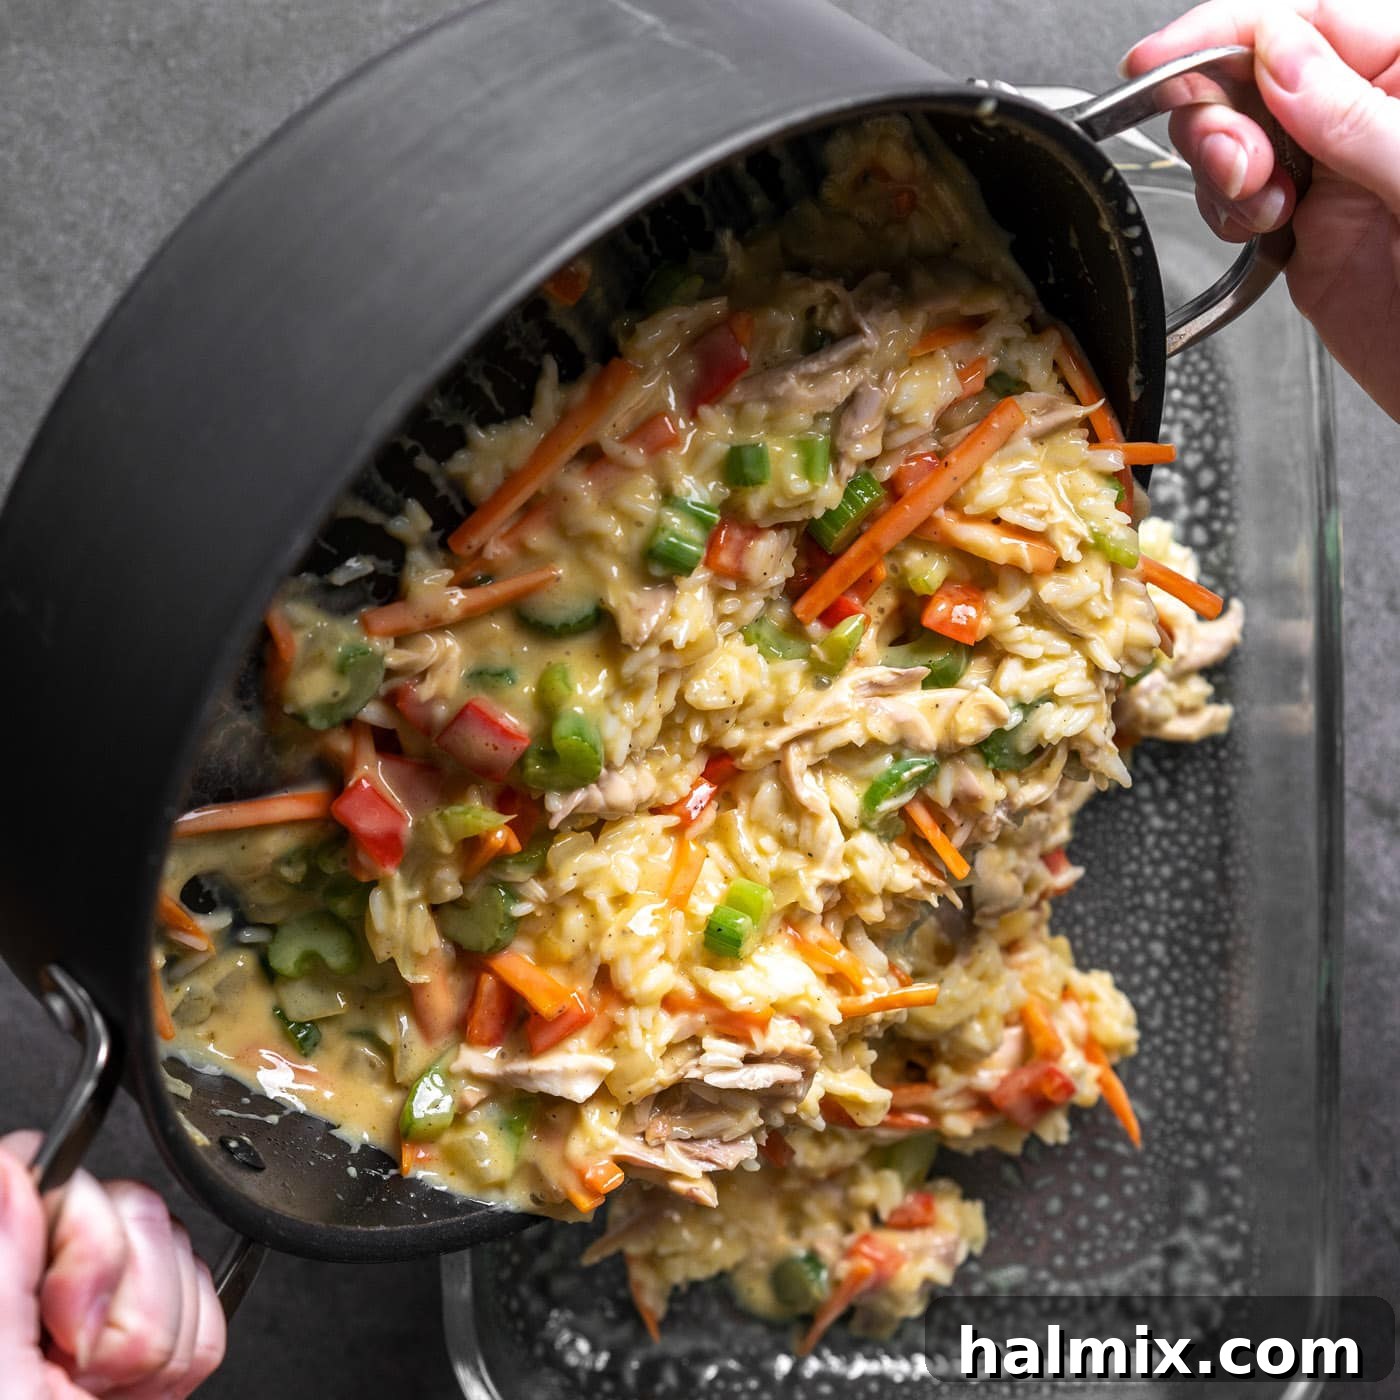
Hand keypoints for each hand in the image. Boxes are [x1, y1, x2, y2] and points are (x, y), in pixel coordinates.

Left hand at [0, 1132, 224, 1398]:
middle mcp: (46, 1275)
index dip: (80, 1230)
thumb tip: (12, 1164)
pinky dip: (183, 1357)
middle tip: (73, 1366)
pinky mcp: (150, 1332)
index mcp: (4, 1270)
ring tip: (96, 1390)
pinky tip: (129, 1391)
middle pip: (135, 1205)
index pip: (56, 1171)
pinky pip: (211, 1301)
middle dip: (123, 1299)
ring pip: (182, 1250)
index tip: (62, 1312)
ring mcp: (102, 1304)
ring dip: (152, 1341)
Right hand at [1125, 1, 1399, 419]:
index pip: (1302, 22)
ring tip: (1262, 207)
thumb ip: (1350, 113)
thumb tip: (1278, 55)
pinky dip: (1227, 216)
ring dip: (1222, 173)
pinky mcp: (1304, 234)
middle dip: (1218, 118)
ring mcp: (1330, 177)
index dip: (1222, 33)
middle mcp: (1363, 119)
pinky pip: (1238, 206)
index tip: (1159, 59)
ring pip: (1234, 143)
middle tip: (1238, 166)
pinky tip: (1261, 229)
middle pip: (1251, 80)